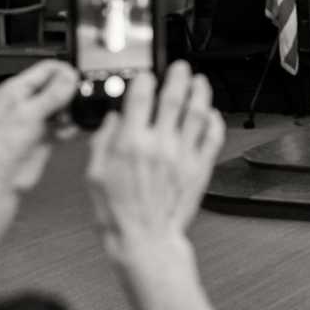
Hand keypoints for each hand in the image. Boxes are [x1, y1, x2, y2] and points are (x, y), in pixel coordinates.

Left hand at [0, 59, 79, 231]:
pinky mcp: (42, 139)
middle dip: (69, 93)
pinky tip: (68, 132)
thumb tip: (70, 76)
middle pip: (56, 87)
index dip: (64, 72)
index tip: (78, 81)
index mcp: (14, 91)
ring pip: (61, 106)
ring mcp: (34, 122)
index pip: (45, 69)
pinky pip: (62, 126)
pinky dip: (69, 127)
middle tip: (76, 101)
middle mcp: (24, 104)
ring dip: (70, 111)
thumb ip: (52, 94)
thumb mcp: (28, 116)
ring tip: (71, 119)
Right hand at [86, 64, 226, 257]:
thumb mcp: (95, 177)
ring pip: (197, 112)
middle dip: (177, 76)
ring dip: (200, 92)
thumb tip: (111, 120)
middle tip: (180, 68)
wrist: (144, 241)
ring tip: (199, 82)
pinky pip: (213, 137)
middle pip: (173, 97)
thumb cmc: (119, 214)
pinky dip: (214, 121)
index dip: (144, 79)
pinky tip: (211, 114)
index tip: (146, 75)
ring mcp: (182, 154)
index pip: (140, 97)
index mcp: (131, 144)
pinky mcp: (199, 167)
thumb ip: (102, 143)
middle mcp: (159, 144)